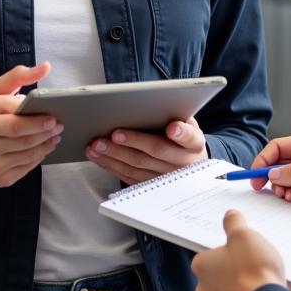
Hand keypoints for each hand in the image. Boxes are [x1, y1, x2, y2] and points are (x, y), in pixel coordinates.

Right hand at [0, 62, 63, 187]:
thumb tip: (46, 67)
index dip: (36, 114)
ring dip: (45, 144)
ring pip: (25, 152)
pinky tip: (43, 149)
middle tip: (58, 125)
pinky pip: (23, 168)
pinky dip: (37, 158)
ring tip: (55, 137)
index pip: (13, 111)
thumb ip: (18, 76)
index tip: (53, 113)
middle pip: (20, 133)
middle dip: (44, 130)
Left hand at [85, 116, 206, 183]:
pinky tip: (99, 156)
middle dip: (133, 142)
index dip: (182, 133)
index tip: (172, 127)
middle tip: (113, 134)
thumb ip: (177, 115)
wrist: (190, 165)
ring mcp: (165, 178)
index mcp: (194, 144)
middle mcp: (182, 163)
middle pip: (156, 152)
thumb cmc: (184, 139)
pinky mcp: (149, 186)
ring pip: (137, 167)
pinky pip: (128, 176)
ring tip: (96, 145)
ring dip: (114, 156)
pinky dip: (111, 166)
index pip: (190, 137)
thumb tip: (154, 104)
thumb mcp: (189, 125)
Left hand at [192, 210, 285, 290]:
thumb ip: (234, 223)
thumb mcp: (244, 235)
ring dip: (241, 288)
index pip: (212, 253)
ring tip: (261, 283)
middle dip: (235, 270)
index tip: (244, 251)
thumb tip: (230, 216)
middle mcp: (204, 289)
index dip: (230, 250)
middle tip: (255, 265)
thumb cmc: (253, 271)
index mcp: (201, 265)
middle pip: (220, 273)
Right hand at [250, 133, 290, 212]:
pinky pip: (290, 187)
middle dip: (268, 174)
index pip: (278, 147)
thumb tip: (272, 174)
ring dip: (278, 186)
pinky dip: (286, 193)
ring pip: (281, 176)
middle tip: (259, 187)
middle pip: (277, 162)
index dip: (264, 159)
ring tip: (285, 195)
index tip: (254, 173)